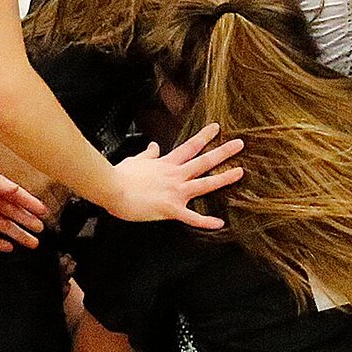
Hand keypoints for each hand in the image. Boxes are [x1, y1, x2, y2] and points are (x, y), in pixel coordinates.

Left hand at [0, 155, 47, 249]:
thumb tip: (16, 190)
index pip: (17, 197)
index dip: (31, 204)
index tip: (43, 211)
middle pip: (14, 214)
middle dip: (28, 221)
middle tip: (42, 228)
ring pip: (4, 227)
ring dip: (18, 234)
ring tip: (33, 242)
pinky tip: (9, 247)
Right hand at [103, 124, 242, 226]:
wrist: (111, 187)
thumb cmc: (120, 175)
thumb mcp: (136, 160)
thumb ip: (148, 155)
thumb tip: (154, 147)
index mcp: (166, 164)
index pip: (190, 147)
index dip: (204, 137)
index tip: (217, 128)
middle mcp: (175, 175)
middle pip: (204, 161)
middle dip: (223, 152)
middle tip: (239, 144)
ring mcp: (175, 191)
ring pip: (205, 183)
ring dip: (224, 178)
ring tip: (240, 172)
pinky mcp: (171, 208)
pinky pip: (191, 217)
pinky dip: (205, 222)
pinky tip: (219, 224)